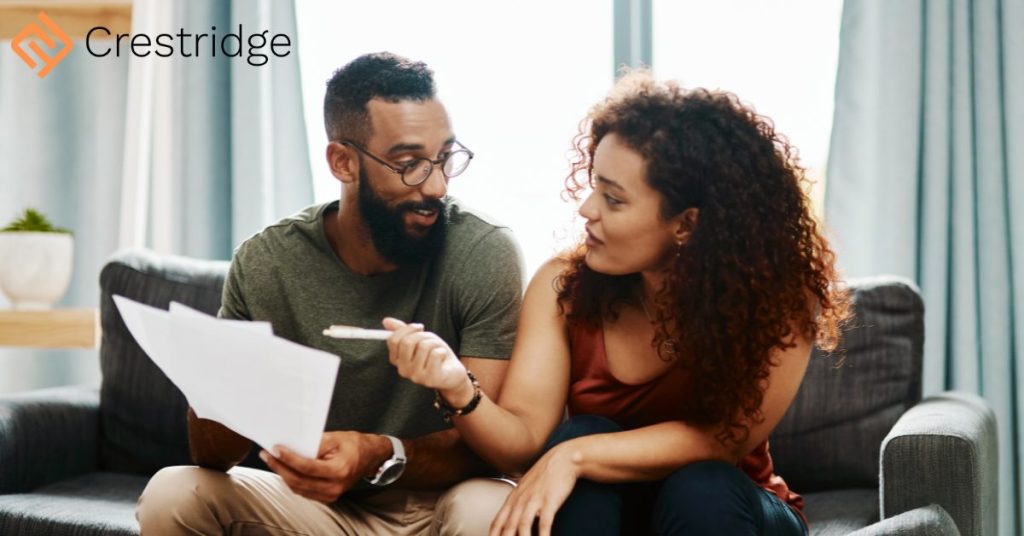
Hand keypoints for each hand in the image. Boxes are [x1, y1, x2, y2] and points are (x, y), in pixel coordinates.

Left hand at [260, 431, 389, 502]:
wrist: (370, 458)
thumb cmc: (355, 444)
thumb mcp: (337, 437)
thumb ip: (315, 443)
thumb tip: (293, 445)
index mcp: (339, 470)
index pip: (307, 467)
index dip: (289, 459)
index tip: (276, 449)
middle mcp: (335, 487)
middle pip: (299, 480)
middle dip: (280, 467)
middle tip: (267, 455)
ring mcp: (331, 495)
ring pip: (298, 488)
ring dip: (282, 475)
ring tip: (272, 460)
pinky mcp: (327, 498)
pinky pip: (303, 491)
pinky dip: (291, 481)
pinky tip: (284, 469)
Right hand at [383, 317, 467, 393]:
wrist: (453, 372)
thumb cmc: (434, 354)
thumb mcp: (419, 338)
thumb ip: (402, 331)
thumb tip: (386, 320)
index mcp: (397, 360)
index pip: (393, 340)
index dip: (407, 329)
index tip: (419, 328)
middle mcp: (403, 370)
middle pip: (407, 342)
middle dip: (422, 335)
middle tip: (430, 339)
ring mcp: (416, 376)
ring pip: (424, 346)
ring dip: (435, 343)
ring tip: (438, 351)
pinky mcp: (430, 379)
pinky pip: (435, 354)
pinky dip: (442, 351)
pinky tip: (443, 358)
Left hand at [489, 444, 580, 535]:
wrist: (562, 459)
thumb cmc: (545, 475)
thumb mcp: (525, 487)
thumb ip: (518, 503)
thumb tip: (513, 519)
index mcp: (513, 499)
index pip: (497, 523)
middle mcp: (520, 500)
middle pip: (508, 527)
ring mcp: (534, 500)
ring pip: (523, 525)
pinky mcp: (550, 501)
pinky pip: (545, 522)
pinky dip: (543, 535)